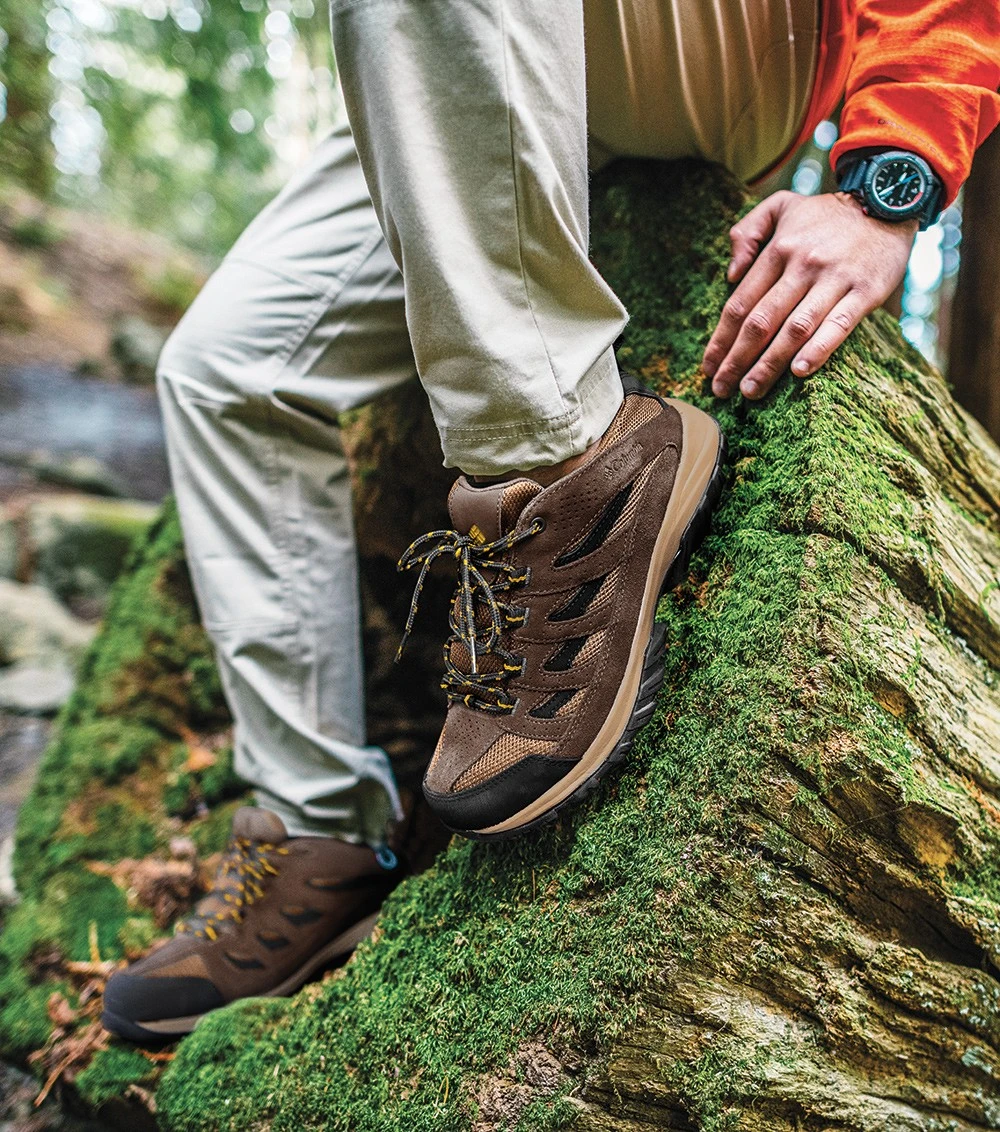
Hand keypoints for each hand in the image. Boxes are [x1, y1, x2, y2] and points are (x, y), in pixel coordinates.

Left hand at [702, 190, 916, 399]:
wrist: (887, 202)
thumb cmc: (827, 216)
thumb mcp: (781, 206)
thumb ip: (747, 232)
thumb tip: (730, 274)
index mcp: (778, 250)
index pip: (741, 303)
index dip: (721, 339)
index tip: (708, 367)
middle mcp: (803, 265)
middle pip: (762, 321)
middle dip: (737, 360)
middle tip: (721, 389)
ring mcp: (835, 279)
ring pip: (794, 328)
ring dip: (769, 364)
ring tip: (750, 391)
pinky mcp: (865, 292)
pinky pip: (839, 325)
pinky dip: (818, 349)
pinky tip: (799, 372)